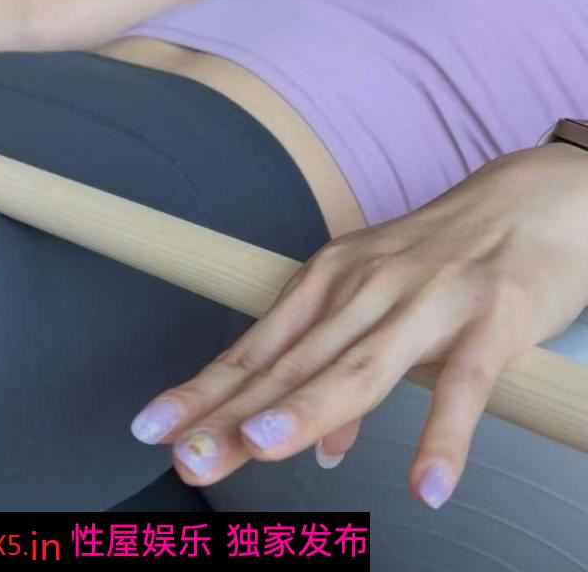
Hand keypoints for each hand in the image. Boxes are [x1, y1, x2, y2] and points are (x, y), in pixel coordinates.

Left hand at [130, 144, 587, 508]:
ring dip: (308, 407)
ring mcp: (424, 301)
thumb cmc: (443, 258)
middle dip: (235, 412)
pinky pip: (463, 384)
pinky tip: (424, 484)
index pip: (257, 348)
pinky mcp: (488, 319)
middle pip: (292, 361)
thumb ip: (346, 371)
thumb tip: (320, 445)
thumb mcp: (382, 305)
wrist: (530, 201)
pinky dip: (443, 435)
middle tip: (187, 456)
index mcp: (330, 280)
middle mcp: (364, 287)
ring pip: (359, 363)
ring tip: (261, 446)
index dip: (204, 390)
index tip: (154, 426)